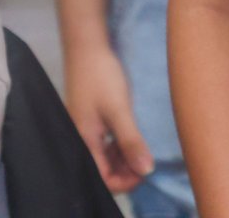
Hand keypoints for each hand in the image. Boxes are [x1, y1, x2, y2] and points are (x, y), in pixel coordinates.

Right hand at [64, 41, 153, 191]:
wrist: (86, 47)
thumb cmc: (101, 77)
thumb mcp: (119, 110)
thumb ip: (131, 141)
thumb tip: (146, 171)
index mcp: (85, 142)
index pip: (103, 179)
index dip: (125, 181)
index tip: (146, 170)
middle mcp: (81, 140)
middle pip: (103, 170)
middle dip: (126, 171)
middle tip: (147, 157)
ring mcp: (84, 130)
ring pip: (104, 157)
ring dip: (123, 158)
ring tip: (141, 146)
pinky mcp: (89, 120)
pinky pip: (103, 144)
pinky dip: (117, 145)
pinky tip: (129, 135)